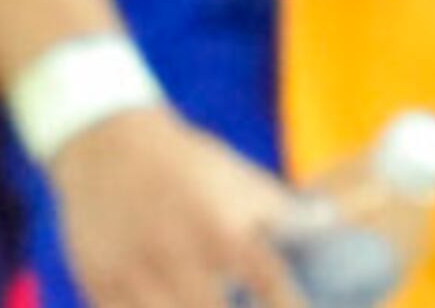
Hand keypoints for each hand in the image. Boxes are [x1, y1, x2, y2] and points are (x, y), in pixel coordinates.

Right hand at [47, 106, 309, 307]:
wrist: (105, 142)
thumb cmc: (188, 165)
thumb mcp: (240, 180)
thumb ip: (288, 215)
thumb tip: (333, 230)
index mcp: (223, 228)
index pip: (272, 286)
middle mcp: (181, 255)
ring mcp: (136, 276)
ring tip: (209, 304)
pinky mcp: (101, 287)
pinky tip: (173, 304)